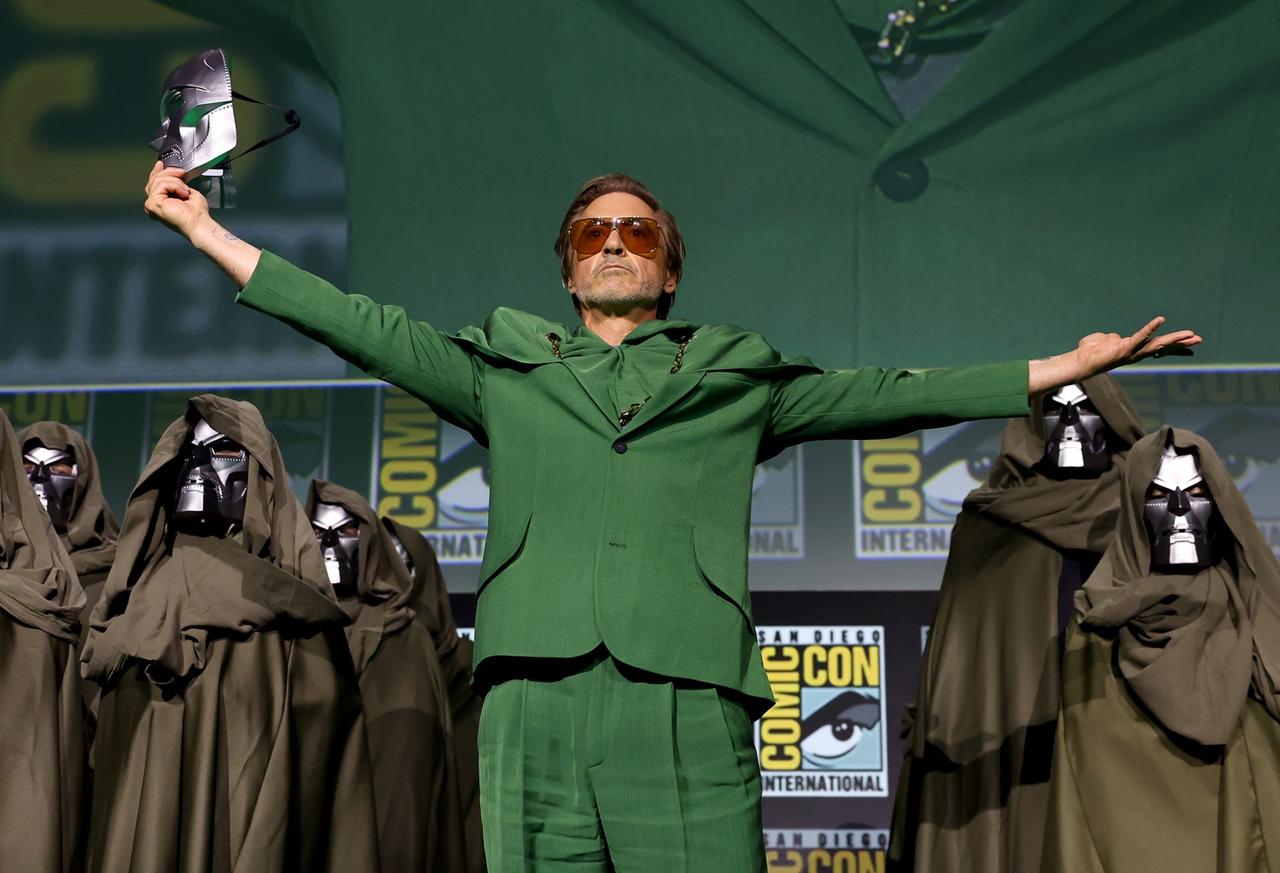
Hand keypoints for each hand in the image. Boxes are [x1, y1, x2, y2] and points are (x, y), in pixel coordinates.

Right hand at [143, 160, 209, 238]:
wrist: (198, 222)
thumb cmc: (196, 213)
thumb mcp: (186, 191)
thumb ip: (177, 183)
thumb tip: (175, 174)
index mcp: (160, 202)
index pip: (153, 183)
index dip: (157, 172)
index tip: (161, 164)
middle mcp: (153, 204)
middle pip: (154, 179)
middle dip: (170, 173)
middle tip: (182, 174)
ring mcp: (151, 204)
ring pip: (158, 180)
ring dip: (177, 182)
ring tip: (186, 191)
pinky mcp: (153, 203)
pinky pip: (162, 185)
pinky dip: (176, 186)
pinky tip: (183, 194)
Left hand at [1072, 316, 1202, 375]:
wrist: (1081, 360)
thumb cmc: (1091, 351)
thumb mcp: (1106, 341)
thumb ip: (1113, 338)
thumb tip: (1115, 336)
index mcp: (1134, 350)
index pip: (1158, 347)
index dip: (1175, 347)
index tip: (1191, 345)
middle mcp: (1136, 352)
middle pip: (1163, 347)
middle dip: (1181, 343)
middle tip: (1198, 339)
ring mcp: (1132, 351)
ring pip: (1157, 344)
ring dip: (1174, 339)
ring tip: (1190, 334)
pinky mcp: (1125, 347)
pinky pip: (1139, 336)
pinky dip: (1150, 328)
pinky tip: (1161, 320)